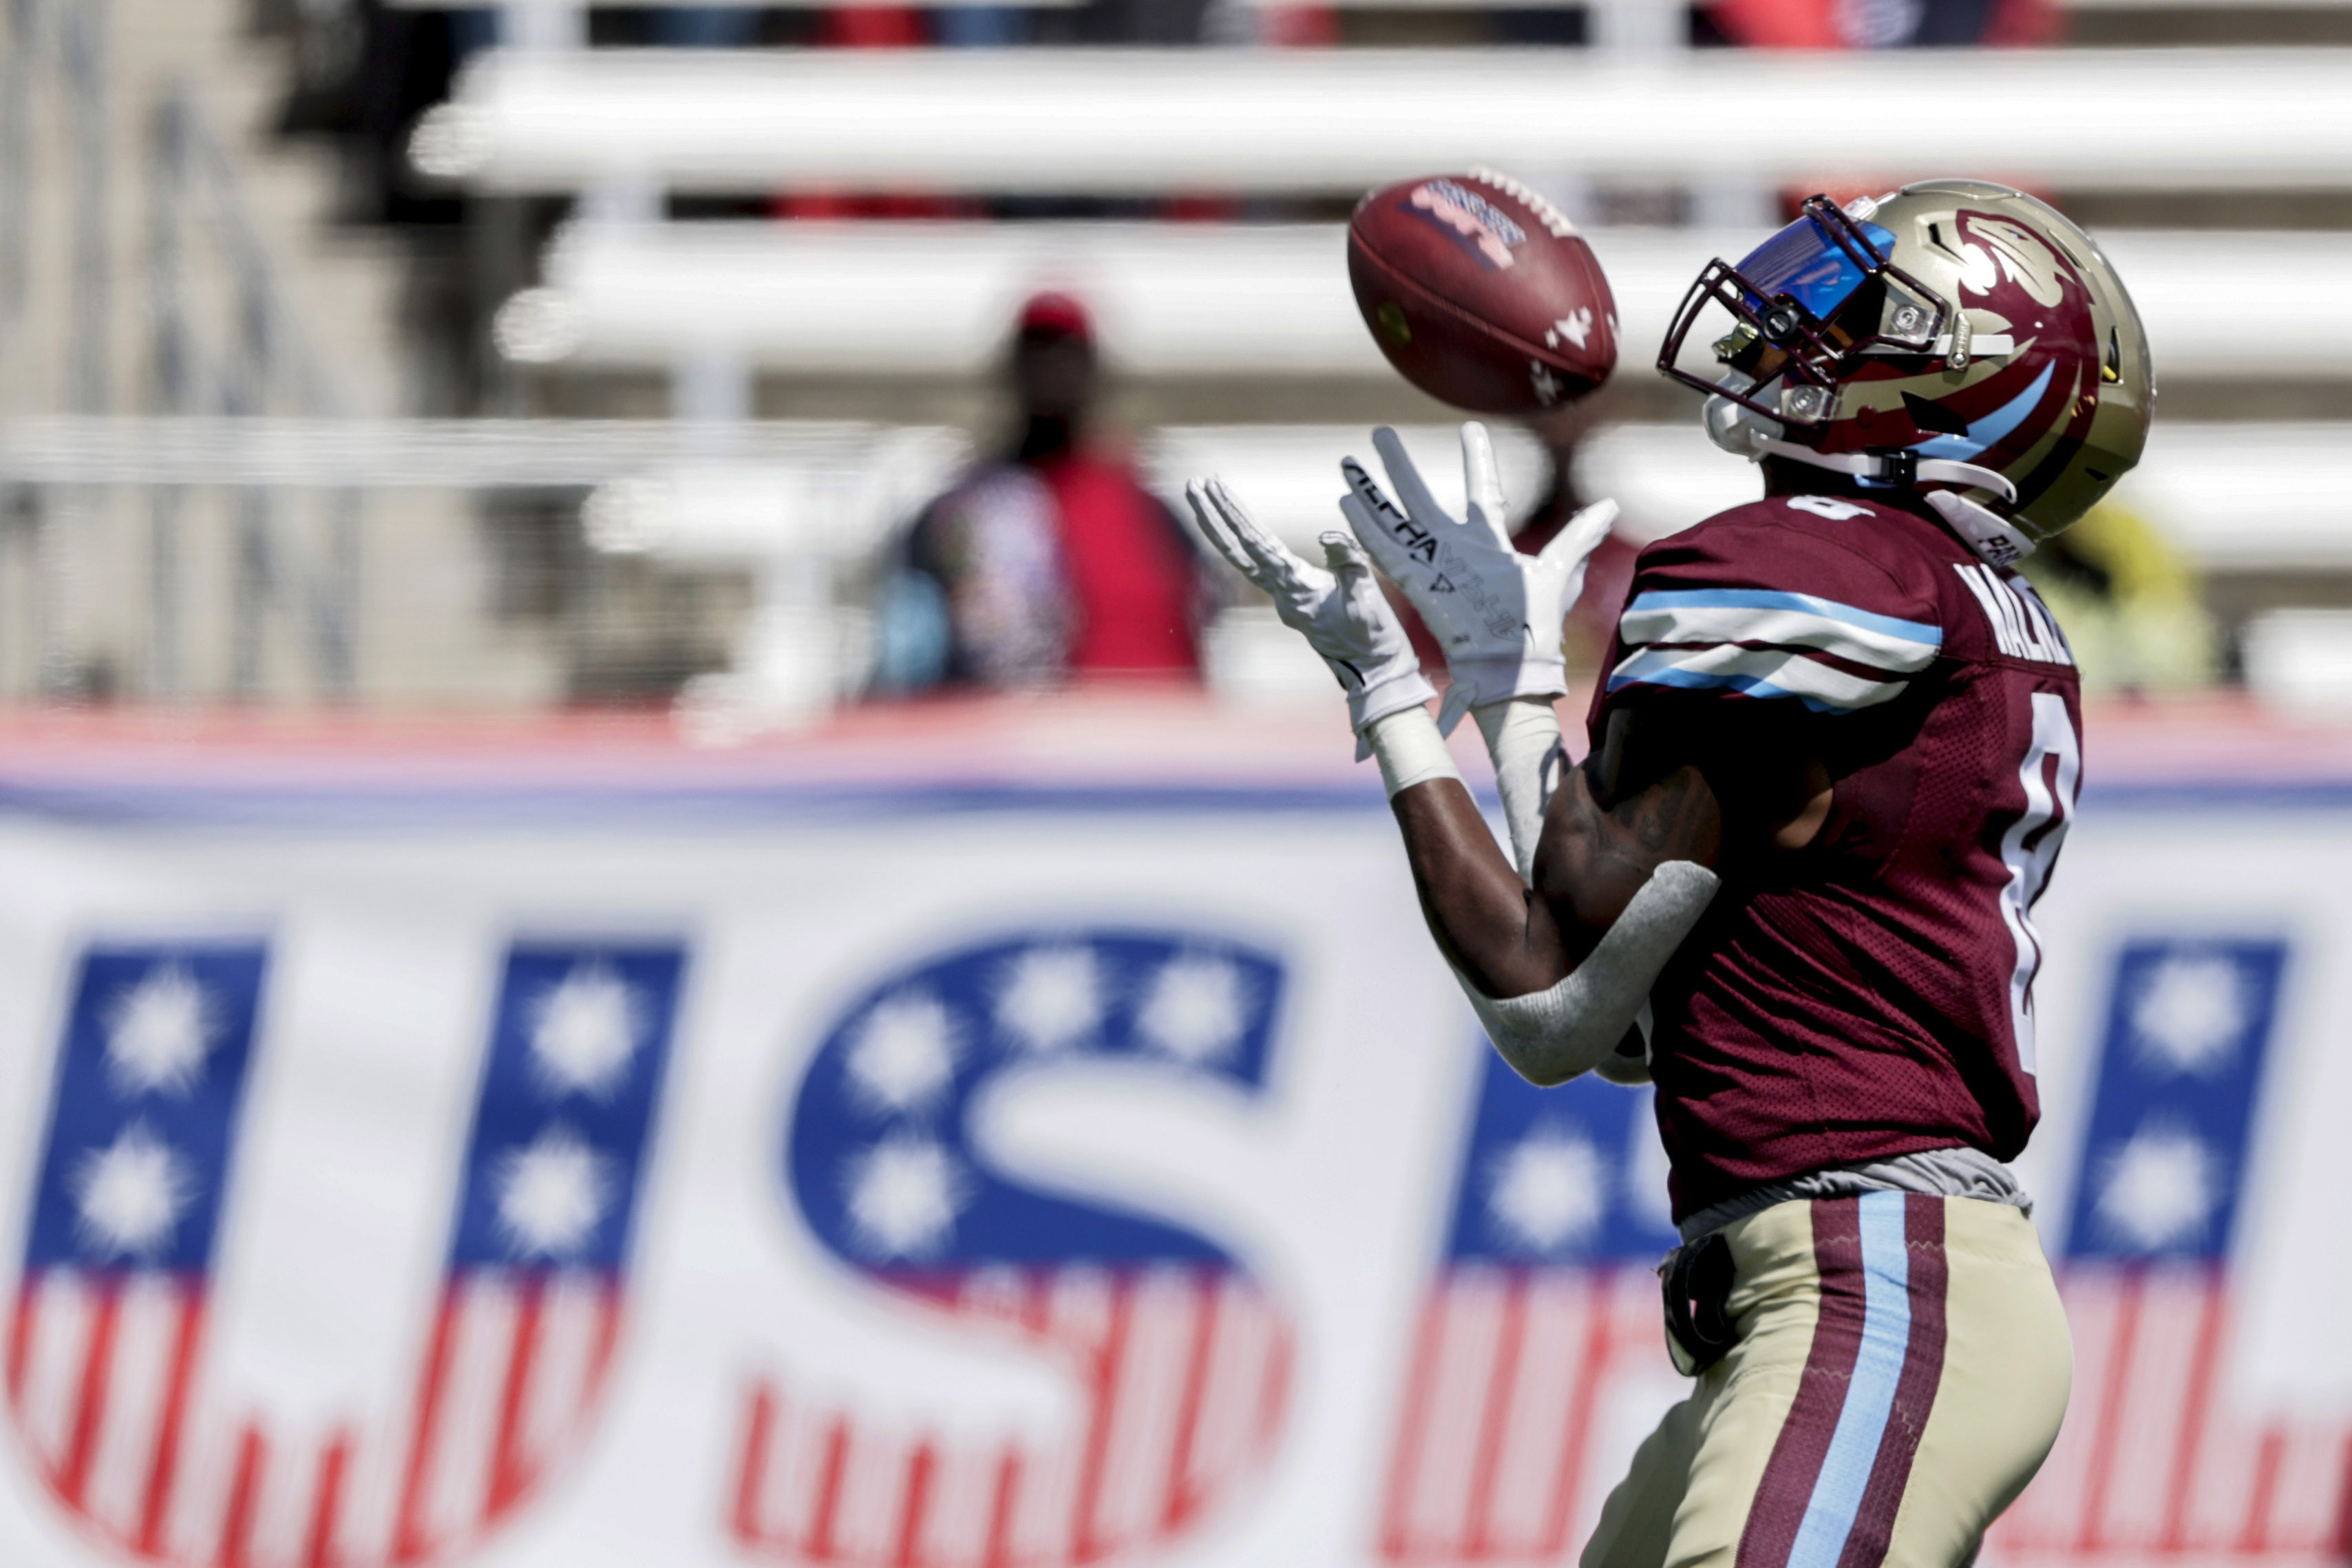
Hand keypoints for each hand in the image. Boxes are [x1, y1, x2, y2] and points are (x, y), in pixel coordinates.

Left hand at [1186, 477, 1436, 757]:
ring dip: (1220, 526)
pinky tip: (1231, 526)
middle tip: (1193, 483)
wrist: (1373, 669)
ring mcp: (1283, 596)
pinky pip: (1256, 565)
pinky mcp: (1290, 598)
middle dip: (1213, 515)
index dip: (1236, 515)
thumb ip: (1349, 563)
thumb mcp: (1367, 596)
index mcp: (1297, 589)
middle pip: (1237, 550)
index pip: (1258, 545)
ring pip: (1242, 557)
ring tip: (1202, 494)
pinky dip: (1239, 542)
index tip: (1216, 488)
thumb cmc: (1373, 636)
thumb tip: (1327, 534)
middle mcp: (1282, 593)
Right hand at [1340, 424, 1617, 734]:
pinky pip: (1386, 548)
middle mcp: (1455, 546)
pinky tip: (1347, 501)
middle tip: (1381, 433)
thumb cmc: (1536, 621)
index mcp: (1488, 540)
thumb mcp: (1562, 569)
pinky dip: (1366, 526)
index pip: (1479, 489)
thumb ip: (1581, 535)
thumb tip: (1611, 505)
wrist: (1512, 661)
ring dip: (1372, 489)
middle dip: (1400, 466)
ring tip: (1348, 461)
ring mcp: (1432, 561)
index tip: (1470, 429)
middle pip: (1420, 496)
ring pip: (1395, 516)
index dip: (1475, 458)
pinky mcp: (1416, 579)